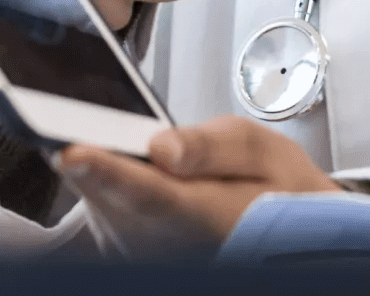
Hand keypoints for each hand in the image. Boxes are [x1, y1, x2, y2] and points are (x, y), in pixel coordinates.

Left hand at [58, 117, 341, 245]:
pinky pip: (100, 206)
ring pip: (99, 198)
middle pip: (109, 193)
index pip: (147, 192)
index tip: (74, 152)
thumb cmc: (274, 187)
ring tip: (149, 154)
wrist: (282, 230)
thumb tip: (163, 144)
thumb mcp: (261, 149)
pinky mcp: (122, 250)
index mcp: (203, 215)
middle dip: (100, 155)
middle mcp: (161, 243)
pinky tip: (139, 169)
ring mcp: (137, 251)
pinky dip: (108, 180)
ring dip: (107, 166)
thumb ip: (213, 143)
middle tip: (104, 130)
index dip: (108, 172)